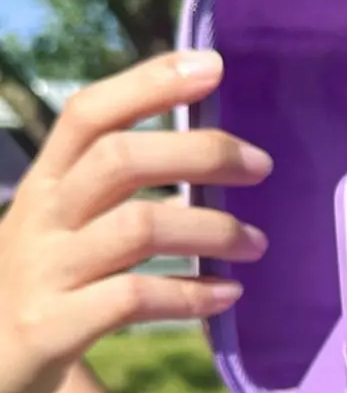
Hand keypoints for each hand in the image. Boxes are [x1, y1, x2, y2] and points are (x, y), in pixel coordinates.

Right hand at [0, 50, 271, 392]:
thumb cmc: (49, 285)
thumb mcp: (68, 225)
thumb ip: (118, 188)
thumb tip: (213, 151)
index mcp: (47, 183)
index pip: (90, 113)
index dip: (149, 83)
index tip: (214, 66)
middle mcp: (41, 216)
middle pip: (119, 159)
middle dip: (199, 153)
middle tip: (261, 166)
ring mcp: (44, 271)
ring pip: (136, 227)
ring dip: (211, 229)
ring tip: (256, 244)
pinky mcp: (52, 326)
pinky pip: (133, 299)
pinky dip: (191, 294)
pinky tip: (228, 294)